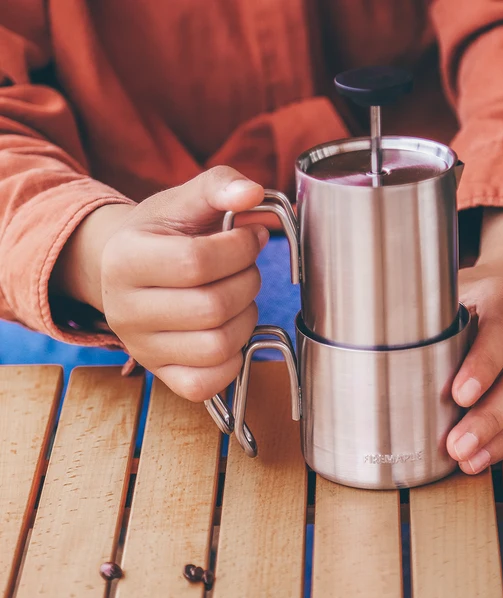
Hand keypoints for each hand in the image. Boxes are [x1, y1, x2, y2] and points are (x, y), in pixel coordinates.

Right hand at [52, 166, 267, 401]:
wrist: (126, 269)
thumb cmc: (161, 234)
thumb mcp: (184, 200)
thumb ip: (220, 185)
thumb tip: (253, 193)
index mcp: (125, 260)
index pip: (197, 262)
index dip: (240, 248)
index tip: (250, 237)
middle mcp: (124, 310)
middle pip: (212, 307)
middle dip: (247, 282)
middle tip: (246, 268)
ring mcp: (141, 348)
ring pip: (216, 346)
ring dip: (245, 318)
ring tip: (238, 296)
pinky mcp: (159, 373)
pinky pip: (205, 383)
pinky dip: (232, 359)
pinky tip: (228, 328)